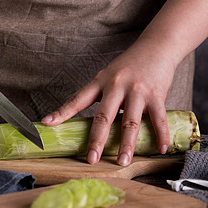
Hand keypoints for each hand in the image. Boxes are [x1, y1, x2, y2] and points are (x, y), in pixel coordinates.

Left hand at [42, 43, 176, 165]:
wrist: (156, 46)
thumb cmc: (129, 65)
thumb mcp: (109, 75)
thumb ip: (101, 97)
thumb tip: (92, 124)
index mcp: (100, 81)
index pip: (77, 99)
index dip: (62, 112)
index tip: (47, 124)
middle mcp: (116, 85)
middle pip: (104, 116)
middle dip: (96, 139)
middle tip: (91, 159)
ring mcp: (137, 90)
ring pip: (130, 122)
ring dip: (126, 145)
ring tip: (122, 161)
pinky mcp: (156, 94)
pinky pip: (158, 118)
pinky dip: (160, 135)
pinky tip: (159, 149)